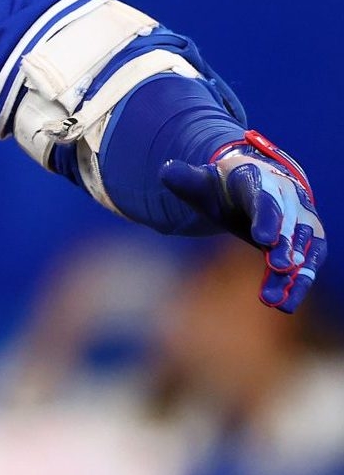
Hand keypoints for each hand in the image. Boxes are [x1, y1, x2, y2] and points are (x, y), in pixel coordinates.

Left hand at [162, 132, 325, 311]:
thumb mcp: (202, 182)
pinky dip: (298, 284)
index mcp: (261, 181)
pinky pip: (307, 263)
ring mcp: (302, 220)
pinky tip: (286, 304)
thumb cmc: (222, 187)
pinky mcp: (308, 241)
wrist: (252, 186)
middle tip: (278, 267)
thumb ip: (186, 179)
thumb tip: (165, 170)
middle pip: (289, 225)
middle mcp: (289, 199)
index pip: (266, 200)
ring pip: (301, 247)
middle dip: (284, 246)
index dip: (267, 218)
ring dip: (292, 273)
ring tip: (275, 300)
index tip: (264, 239)